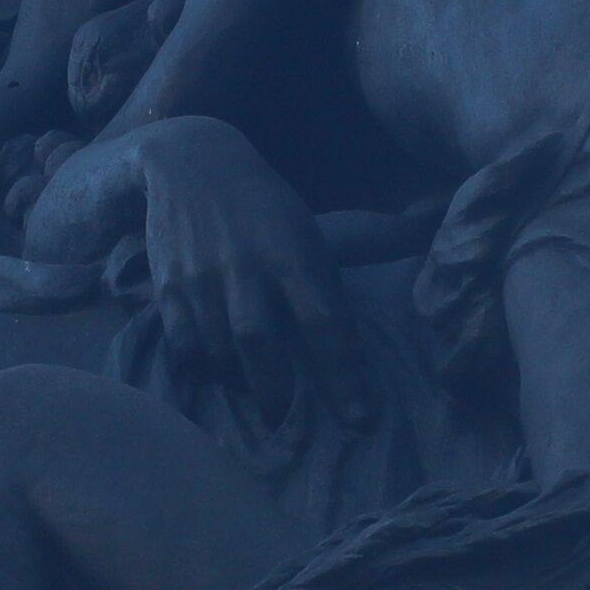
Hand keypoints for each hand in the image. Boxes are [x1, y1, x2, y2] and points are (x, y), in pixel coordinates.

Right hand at [129, 117, 369, 442]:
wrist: (190, 162)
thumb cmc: (264, 204)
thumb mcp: (311, 226)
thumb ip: (349, 258)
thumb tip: (420, 236)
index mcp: (293, 253)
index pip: (325, 322)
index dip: (344, 376)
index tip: (361, 419)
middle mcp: (248, 267)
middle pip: (261, 343)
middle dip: (277, 393)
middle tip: (291, 427)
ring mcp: (204, 278)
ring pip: (219, 349)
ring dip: (239, 383)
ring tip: (257, 404)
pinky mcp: (169, 287)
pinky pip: (183, 344)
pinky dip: (198, 371)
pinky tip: (211, 384)